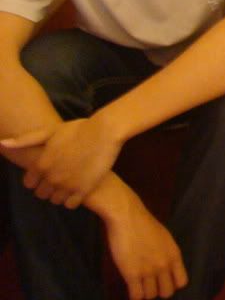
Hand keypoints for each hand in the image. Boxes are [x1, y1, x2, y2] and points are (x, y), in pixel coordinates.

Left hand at [3, 116, 122, 206]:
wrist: (105, 131)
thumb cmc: (78, 129)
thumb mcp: (50, 131)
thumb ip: (26, 140)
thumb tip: (1, 143)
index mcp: (41, 164)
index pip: (30, 183)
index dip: (37, 178)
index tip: (47, 172)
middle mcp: (51, 178)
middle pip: (41, 194)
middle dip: (48, 187)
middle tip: (60, 177)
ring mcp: (67, 185)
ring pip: (55, 200)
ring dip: (60, 194)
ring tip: (70, 183)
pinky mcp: (83, 190)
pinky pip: (70, 205)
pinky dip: (72, 200)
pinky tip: (78, 189)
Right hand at [103, 190, 187, 298]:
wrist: (128, 217)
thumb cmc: (144, 224)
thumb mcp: (164, 239)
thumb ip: (166, 254)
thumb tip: (165, 268)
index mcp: (174, 255)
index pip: (182, 282)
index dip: (172, 284)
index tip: (163, 281)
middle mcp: (164, 265)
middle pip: (167, 293)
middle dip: (158, 290)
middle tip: (149, 284)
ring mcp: (148, 270)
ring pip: (150, 296)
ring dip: (144, 293)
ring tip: (139, 285)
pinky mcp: (132, 274)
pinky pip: (136, 296)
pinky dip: (134, 295)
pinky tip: (131, 288)